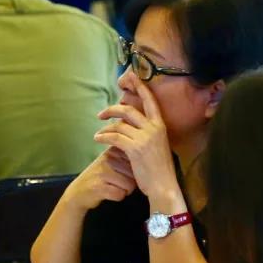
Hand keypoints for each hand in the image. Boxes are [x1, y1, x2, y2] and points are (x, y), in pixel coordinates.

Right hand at [62, 148, 136, 212]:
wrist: (78, 193)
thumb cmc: (99, 178)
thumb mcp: (109, 162)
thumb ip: (125, 156)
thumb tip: (146, 155)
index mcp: (111, 151)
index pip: (135, 160)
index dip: (133, 170)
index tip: (123, 173)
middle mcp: (107, 160)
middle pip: (134, 174)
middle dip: (129, 182)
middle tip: (116, 183)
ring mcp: (102, 173)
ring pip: (129, 185)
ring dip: (124, 191)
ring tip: (113, 188)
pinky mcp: (99, 187)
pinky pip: (120, 194)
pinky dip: (118, 197)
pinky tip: (109, 194)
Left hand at [94, 82, 181, 206]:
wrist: (163, 185)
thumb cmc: (159, 168)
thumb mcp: (157, 145)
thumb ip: (147, 133)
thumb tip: (130, 126)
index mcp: (160, 125)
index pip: (150, 100)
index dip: (139, 86)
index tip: (130, 76)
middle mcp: (153, 128)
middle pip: (128, 109)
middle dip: (111, 109)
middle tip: (101, 115)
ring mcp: (144, 137)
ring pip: (119, 124)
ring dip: (105, 128)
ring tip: (99, 134)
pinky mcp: (135, 148)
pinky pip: (114, 136)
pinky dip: (103, 136)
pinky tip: (98, 139)